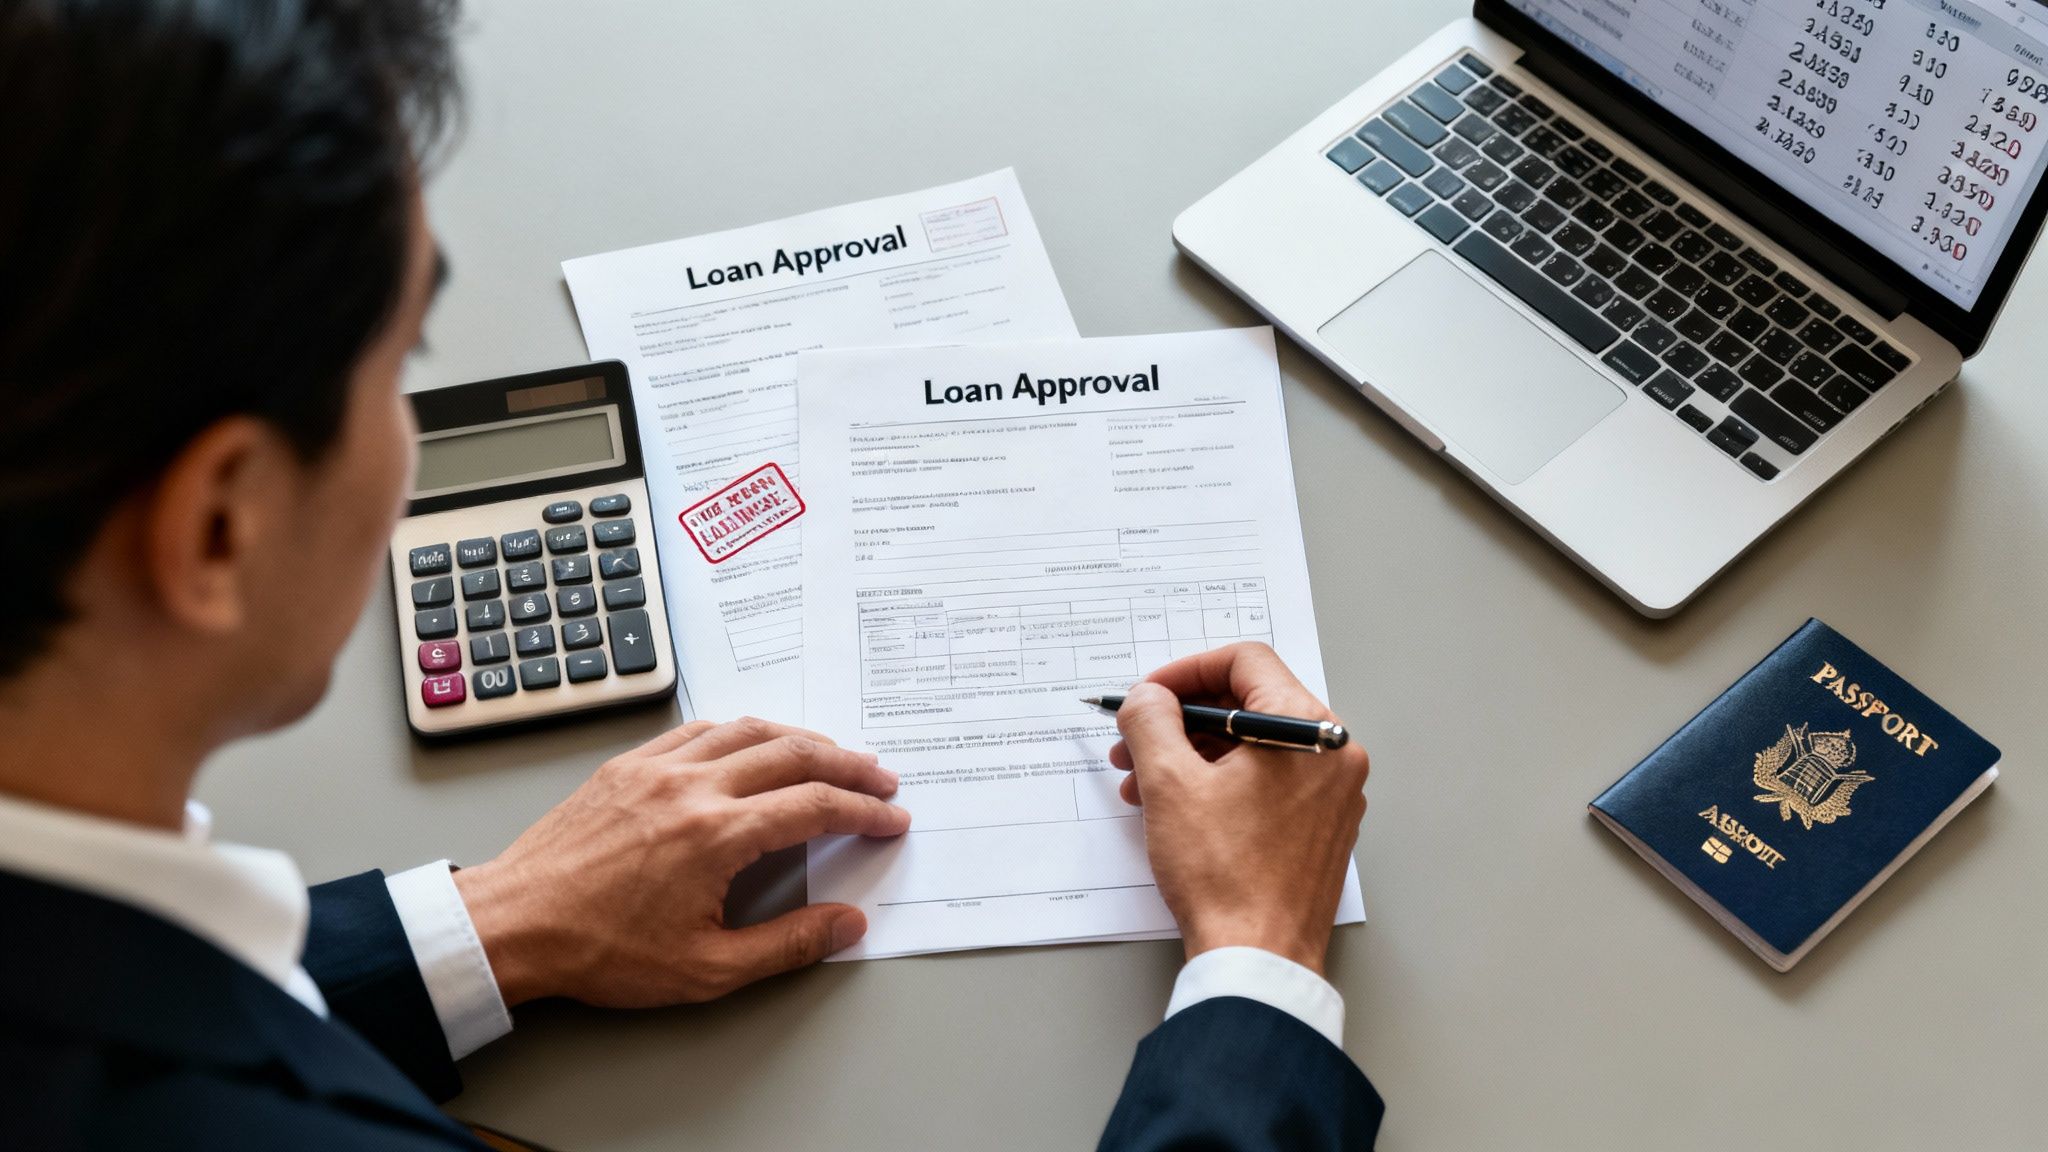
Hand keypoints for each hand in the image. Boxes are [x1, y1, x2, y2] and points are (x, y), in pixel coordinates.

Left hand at [452, 717, 908, 1007]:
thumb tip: (846, 925)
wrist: (514, 925)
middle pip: (793, 753)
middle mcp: (692, 787)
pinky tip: (754, 741)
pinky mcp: (627, 766)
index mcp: (717, 835)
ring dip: (801, 737)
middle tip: (880, 779)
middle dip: (848, 764)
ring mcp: (657, 769)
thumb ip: (787, 945)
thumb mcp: (706, 969)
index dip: (864, 811)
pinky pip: (698, 729)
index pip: (815, 806)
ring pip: (748, 729)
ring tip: (831, 754)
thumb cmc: (601, 951)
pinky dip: (741, 730)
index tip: (891, 819)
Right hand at [1109, 643, 1367, 975]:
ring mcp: (1330, 795)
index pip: (1246, 662)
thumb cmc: (1225, 878)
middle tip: (1134, 740)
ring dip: (1191, 755)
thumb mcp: (1170, 784)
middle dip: (1181, 720)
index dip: (1185, 672)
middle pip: (1248, 704)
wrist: (1258, 959)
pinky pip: (1265, 783)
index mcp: (1308, 730)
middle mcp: (1331, 755)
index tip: (1148, 696)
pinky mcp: (1318, 828)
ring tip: (1141, 784)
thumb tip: (1147, 697)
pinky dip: (1218, 784)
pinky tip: (1173, 808)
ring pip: (1252, 747)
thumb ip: (1151, 721)